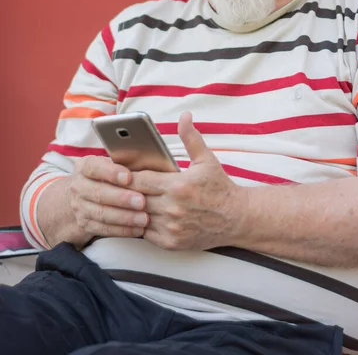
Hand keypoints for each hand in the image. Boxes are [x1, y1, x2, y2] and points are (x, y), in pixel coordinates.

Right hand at [69, 155, 148, 242]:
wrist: (82, 196)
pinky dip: (122, 230)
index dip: (111, 172)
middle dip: (122, 198)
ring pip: (102, 213)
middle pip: (99, 193)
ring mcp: (80, 207)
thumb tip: (146, 162)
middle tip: (142, 201)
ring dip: (125, 217)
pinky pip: (104, 229)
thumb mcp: (110, 164)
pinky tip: (138, 229)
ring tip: (144, 219)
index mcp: (84, 167)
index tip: (129, 177)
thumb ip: (124, 163)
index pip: (94, 167)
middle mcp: (78, 187)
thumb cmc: (106, 176)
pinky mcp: (85, 225)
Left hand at [131, 112, 246, 250]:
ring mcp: (171, 228)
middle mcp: (172, 208)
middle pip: (135, 198)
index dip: (127, 176)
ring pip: (138, 217)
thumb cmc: (220, 187)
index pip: (139, 180)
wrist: (236, 218)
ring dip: (132, 209)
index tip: (122, 173)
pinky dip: (141, 224)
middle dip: (127, 192)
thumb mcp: (206, 159)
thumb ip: (190, 137)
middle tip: (119, 186)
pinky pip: (146, 234)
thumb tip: (184, 116)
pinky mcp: (172, 243)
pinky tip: (142, 215)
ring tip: (127, 200)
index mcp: (178, 185)